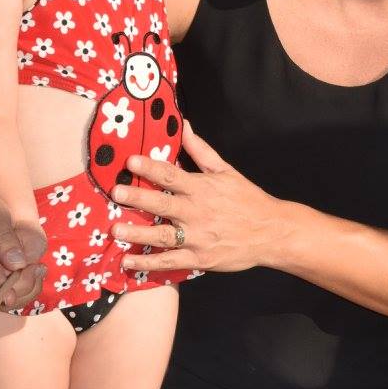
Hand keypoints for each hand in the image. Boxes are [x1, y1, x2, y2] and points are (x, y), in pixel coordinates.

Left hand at [114, 120, 282, 272]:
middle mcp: (198, 212)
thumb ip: (200, 151)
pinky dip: (149, 263)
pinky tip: (128, 261)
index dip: (150, 168)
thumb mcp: (226, 171)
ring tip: (115, 230)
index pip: (172, 174)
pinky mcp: (200, 259)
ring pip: (163, 236)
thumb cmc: (246, 199)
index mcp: (202, 188)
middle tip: (116, 193)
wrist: (272, 232)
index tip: (130, 162)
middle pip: (163, 204)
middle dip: (138, 198)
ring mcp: (198, 238)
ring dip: (138, 234)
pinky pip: (171, 262)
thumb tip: (183, 125)